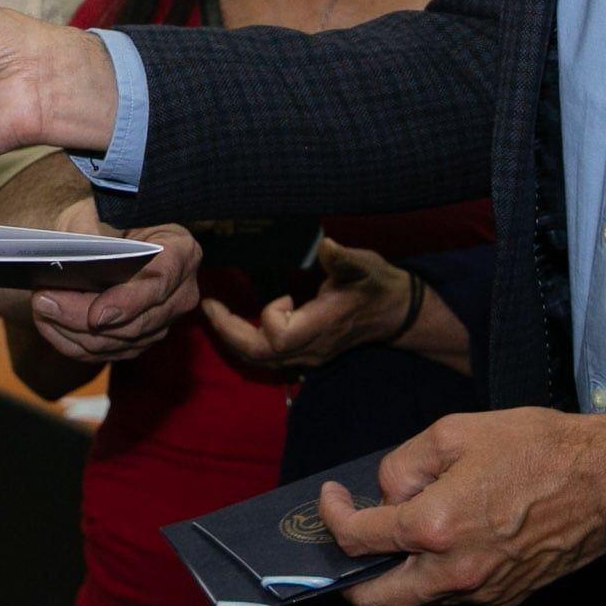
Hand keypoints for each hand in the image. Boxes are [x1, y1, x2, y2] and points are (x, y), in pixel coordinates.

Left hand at [14, 193, 200, 365]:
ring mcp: (161, 321)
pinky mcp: (139, 340)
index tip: (96, 316)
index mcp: (181, 251)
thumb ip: (96, 233)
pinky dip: (73, 342)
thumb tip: (79, 261)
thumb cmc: (109, 218)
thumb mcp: (103, 211)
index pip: (160, 282)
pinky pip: (105, 353)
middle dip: (82, 317)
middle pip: (134, 322)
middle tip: (43, 301)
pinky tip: (47, 324)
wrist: (109, 233)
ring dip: (72, 331)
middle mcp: (179, 293)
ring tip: (39, 308)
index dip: (128, 302)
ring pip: (116, 342)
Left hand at [200, 238, 464, 375]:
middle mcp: (310, 348)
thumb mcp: (365, 266)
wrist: (397, 313)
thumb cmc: (378, 286)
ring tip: (215, 310)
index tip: (284, 293)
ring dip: (231, 336)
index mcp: (321, 326)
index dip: (271, 315)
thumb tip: (327, 246)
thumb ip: (344, 259)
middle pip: (257, 355)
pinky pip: (265, 356)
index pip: (279, 337)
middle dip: (228, 330)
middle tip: (208, 304)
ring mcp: (306, 355)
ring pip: (258, 359)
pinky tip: (234, 319)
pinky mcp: (303, 353)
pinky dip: (244, 339)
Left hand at [318, 407, 605, 605]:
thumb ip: (404, 465)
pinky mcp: (505, 598)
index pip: (358, 539)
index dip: (333, 516)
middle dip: (349, 576)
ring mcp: (482, 592)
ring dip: (400, 569)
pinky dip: (439, 569)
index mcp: (436, 527)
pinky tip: (454, 530)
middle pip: (376, 602)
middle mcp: (454, 572)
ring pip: (417, 597)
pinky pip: (454, 593)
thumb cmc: (537, 448)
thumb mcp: (455, 432)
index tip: (333, 498)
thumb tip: (386, 495)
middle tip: (350, 541)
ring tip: (413, 522)